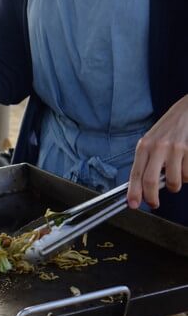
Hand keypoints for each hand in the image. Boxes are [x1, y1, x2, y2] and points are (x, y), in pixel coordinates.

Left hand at [128, 94, 187, 208]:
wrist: (187, 111)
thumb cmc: (167, 130)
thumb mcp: (151, 142)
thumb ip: (146, 162)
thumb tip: (141, 187)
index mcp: (144, 146)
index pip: (136, 174)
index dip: (134, 192)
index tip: (133, 204)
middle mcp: (158, 147)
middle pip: (150, 181)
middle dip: (151, 197)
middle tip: (154, 203)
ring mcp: (176, 148)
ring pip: (174, 181)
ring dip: (175, 185)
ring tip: (175, 177)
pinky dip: (187, 175)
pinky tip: (184, 165)